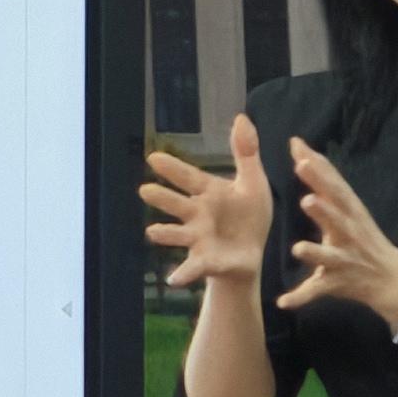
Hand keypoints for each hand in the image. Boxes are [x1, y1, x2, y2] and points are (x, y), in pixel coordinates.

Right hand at [137, 117, 269, 292]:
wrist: (250, 253)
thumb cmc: (247, 215)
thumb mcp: (253, 182)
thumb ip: (245, 153)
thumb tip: (241, 116)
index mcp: (209, 193)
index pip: (189, 177)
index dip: (172, 168)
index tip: (153, 157)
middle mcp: (197, 214)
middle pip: (178, 204)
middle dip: (163, 198)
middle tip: (144, 190)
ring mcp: (198, 238)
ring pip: (178, 234)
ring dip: (166, 233)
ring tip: (152, 232)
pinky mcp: (206, 261)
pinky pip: (192, 267)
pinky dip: (182, 273)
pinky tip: (172, 279)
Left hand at [281, 137, 397, 326]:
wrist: (394, 281)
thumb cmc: (363, 238)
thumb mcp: (348, 208)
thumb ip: (322, 181)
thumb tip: (299, 148)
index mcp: (350, 213)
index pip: (334, 186)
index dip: (318, 168)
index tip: (298, 149)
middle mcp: (351, 234)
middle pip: (337, 218)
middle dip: (324, 208)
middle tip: (306, 197)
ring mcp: (346, 260)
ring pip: (330, 257)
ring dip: (317, 253)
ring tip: (299, 248)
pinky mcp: (339, 283)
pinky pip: (319, 291)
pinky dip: (301, 297)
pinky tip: (283, 302)